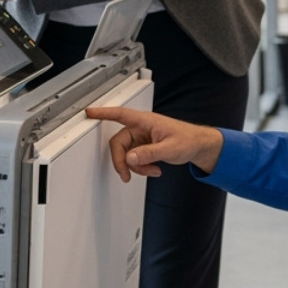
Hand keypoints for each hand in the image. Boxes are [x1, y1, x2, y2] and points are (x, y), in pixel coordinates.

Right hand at [85, 106, 223, 180]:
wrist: (198, 146)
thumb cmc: (189, 140)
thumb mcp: (170, 148)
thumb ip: (149, 153)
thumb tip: (130, 157)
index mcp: (145, 121)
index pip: (120, 115)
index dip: (103, 113)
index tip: (89, 112)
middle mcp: (141, 128)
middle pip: (119, 143)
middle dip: (123, 161)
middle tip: (127, 175)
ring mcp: (142, 138)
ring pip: (126, 154)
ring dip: (136, 166)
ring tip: (152, 171)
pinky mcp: (144, 147)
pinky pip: (134, 158)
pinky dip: (141, 167)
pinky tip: (154, 169)